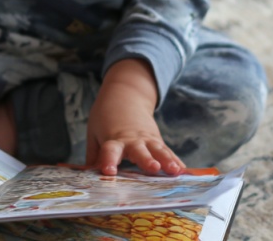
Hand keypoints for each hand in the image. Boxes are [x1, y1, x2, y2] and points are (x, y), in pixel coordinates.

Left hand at [86, 58, 185, 175]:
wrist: (125, 95)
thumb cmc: (105, 118)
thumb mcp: (94, 133)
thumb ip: (94, 156)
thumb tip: (88, 177)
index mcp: (112, 139)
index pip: (109, 151)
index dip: (108, 161)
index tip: (109, 171)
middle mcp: (131, 139)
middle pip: (139, 150)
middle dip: (146, 160)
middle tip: (153, 168)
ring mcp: (147, 139)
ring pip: (158, 150)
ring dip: (167, 160)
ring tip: (175, 171)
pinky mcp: (157, 139)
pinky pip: (167, 151)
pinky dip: (175, 160)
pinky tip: (183, 170)